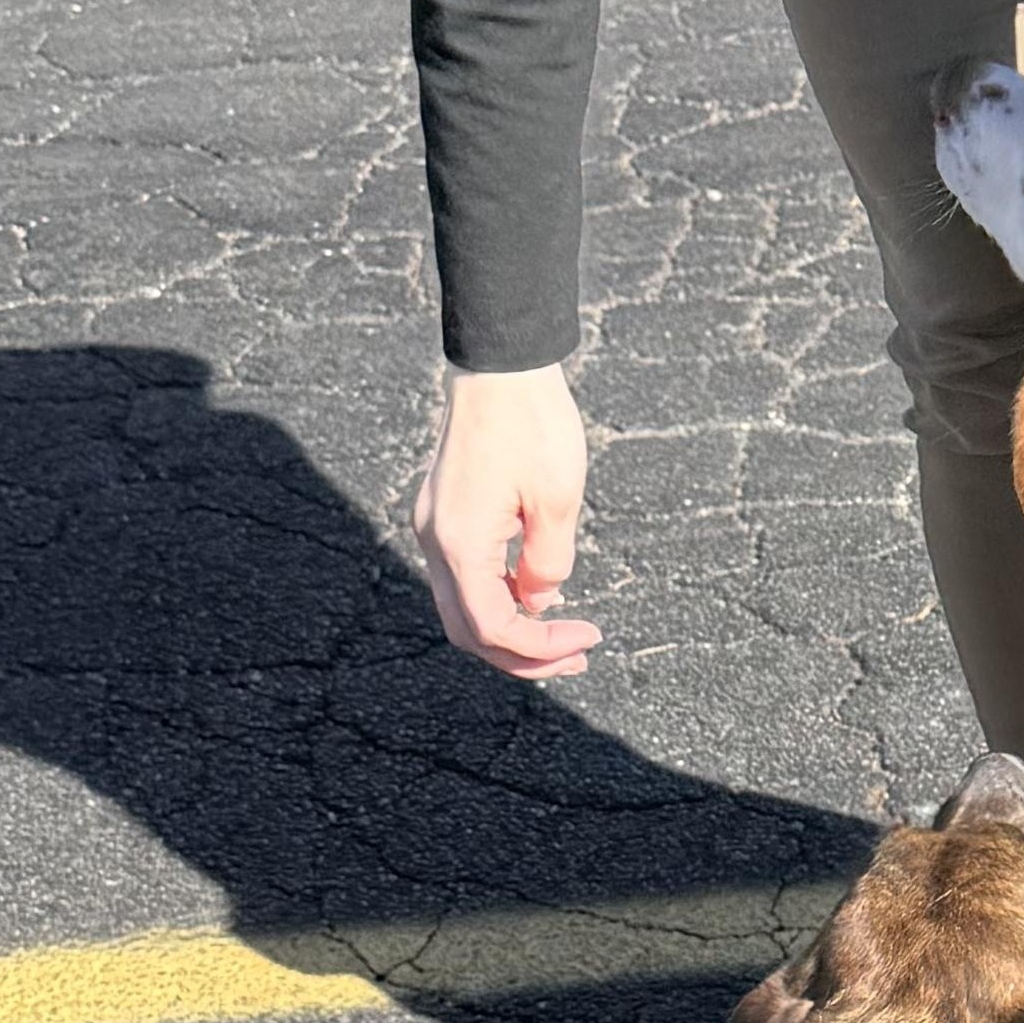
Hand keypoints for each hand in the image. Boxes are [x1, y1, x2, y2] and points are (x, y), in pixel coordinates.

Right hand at [415, 362, 602, 680]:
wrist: (499, 366)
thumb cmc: (533, 424)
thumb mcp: (558, 500)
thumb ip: (549, 562)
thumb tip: (539, 602)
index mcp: (459, 541)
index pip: (494, 626)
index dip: (542, 647)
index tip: (590, 638)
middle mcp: (434, 540)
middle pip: (468, 628)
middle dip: (522, 654)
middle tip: (578, 656)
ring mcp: (433, 526)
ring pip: (462, 606)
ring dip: (510, 629)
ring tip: (565, 636)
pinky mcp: (443, 514)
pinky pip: (463, 575)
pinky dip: (497, 597)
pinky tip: (538, 598)